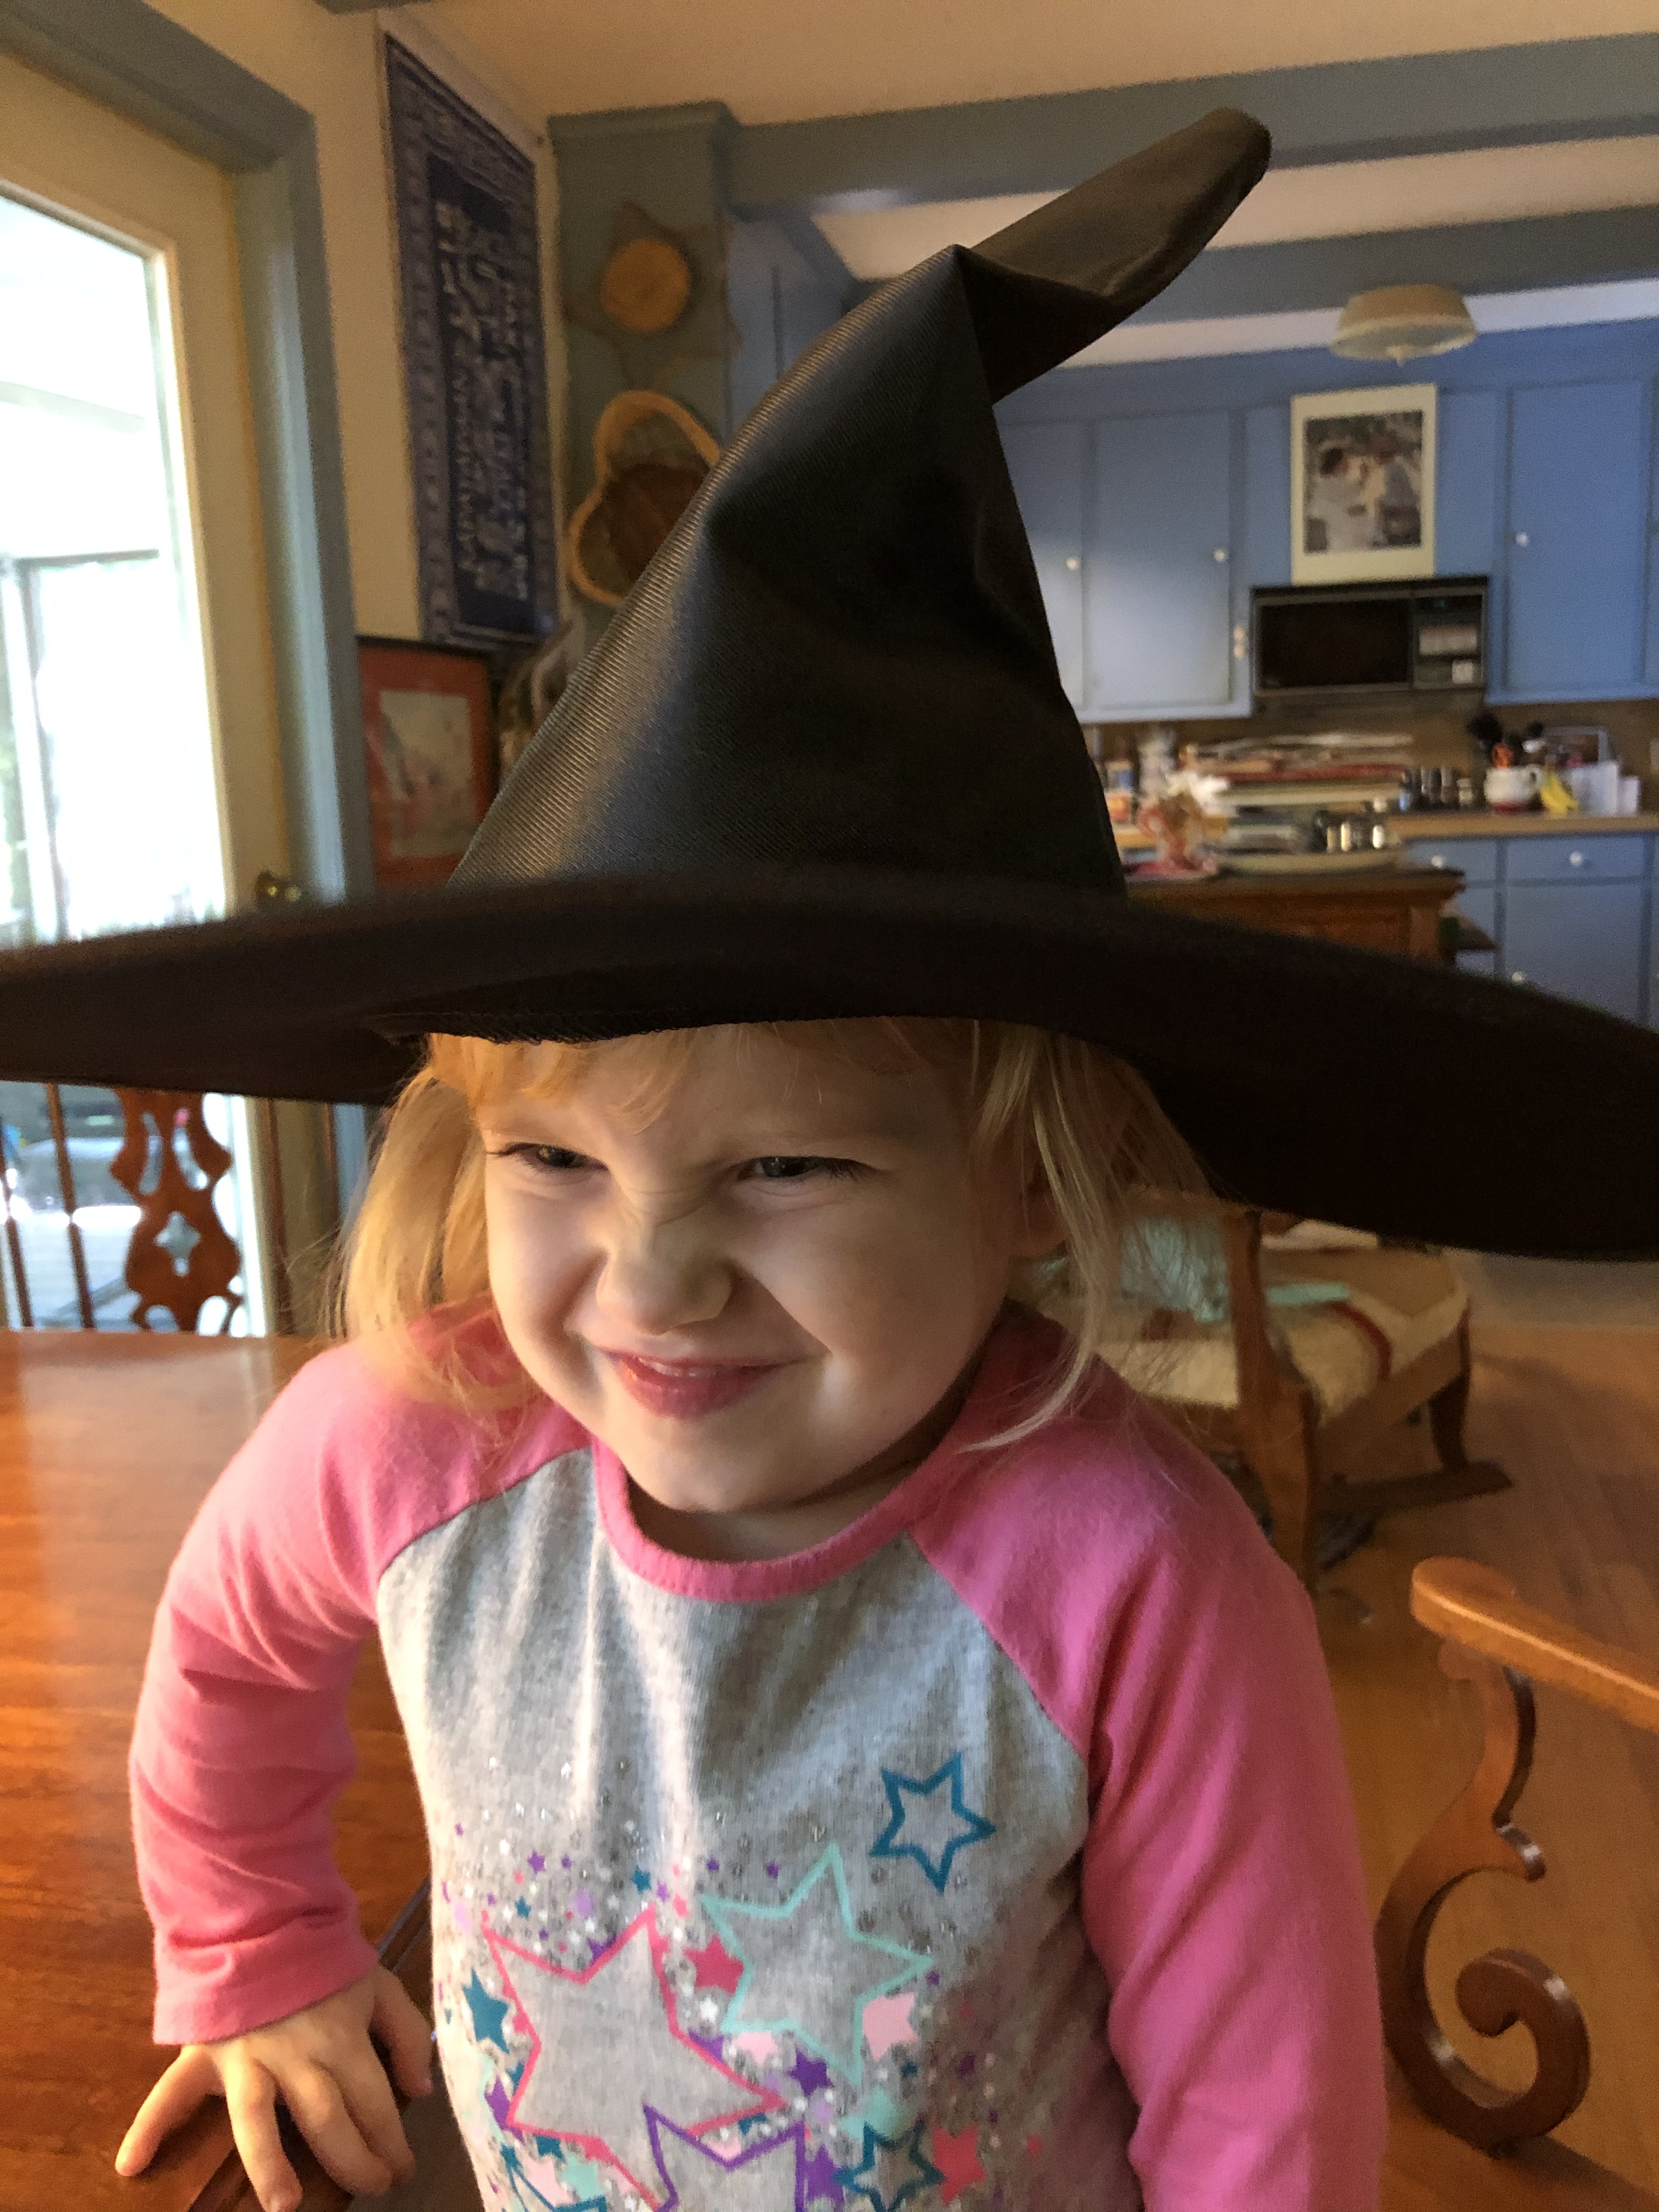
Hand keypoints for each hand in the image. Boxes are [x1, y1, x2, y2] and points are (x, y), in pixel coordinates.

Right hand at [115, 1964, 433, 2210]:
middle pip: (327, 2119)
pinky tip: (130, 2164)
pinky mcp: (204, 2052)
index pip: (373, 2102)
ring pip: (257, 2117)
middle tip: (371, 2188)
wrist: (263, 1917)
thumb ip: (406, 2035)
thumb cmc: (322, 1959)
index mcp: (342, 2038)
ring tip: (283, 2204)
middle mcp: (296, 2055)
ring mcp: (247, 2057)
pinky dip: (149, 2125)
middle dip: (352, 2161)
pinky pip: (171, 2091)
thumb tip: (420, 2093)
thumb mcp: (378, 1983)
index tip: (402, 2170)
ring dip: (269, 2162)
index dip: (391, 2141)